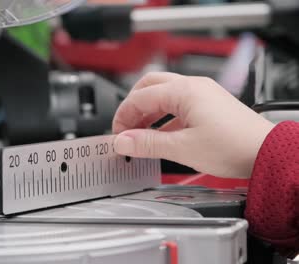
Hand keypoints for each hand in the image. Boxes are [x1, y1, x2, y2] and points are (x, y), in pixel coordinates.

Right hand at [112, 72, 274, 177]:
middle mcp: (192, 86)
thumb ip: (147, 143)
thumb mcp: (182, 148)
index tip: (117, 135)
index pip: (140, 97)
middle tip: (125, 128)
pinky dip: (163, 117)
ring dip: (147, 112)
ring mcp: (202, 94)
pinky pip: (177, 105)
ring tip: (139, 134)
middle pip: (149, 86)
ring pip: (163, 95)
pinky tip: (160, 135)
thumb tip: (122, 142)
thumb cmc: (233, 145)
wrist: (265, 153)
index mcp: (184, 90)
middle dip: (133, 107)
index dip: (123, 116)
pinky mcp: (208, 105)